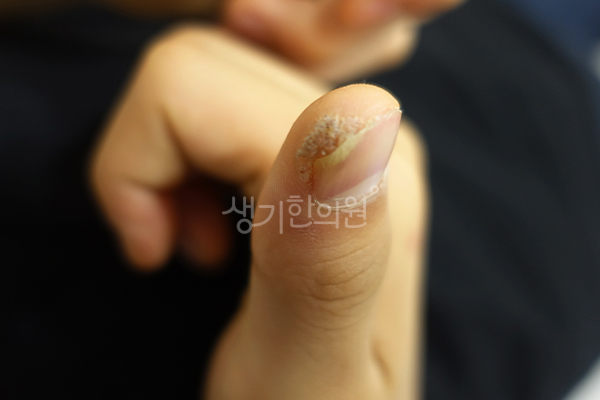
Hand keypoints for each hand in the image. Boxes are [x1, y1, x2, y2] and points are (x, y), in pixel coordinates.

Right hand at [91, 26, 427, 398]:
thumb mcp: (303, 372)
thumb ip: (326, 257)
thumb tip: (348, 119)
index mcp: (365, 176)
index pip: (190, 87)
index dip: (139, 168)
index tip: (156, 253)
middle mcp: (368, 137)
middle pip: (196, 70)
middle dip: (152, 162)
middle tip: (178, 248)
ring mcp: (341, 138)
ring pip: (203, 79)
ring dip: (171, 162)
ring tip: (201, 244)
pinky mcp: (316, 150)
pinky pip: (222, 104)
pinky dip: (189, 161)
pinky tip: (216, 227)